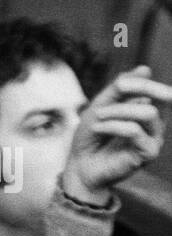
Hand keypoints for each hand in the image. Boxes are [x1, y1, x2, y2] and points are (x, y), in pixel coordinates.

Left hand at [60, 66, 171, 201]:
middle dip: (131, 94)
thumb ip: (120, 89)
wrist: (79, 167)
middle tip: (107, 101)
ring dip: (118, 112)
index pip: (154, 89)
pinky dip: (113, 126)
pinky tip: (97, 129)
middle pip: (156, 97)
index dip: (139, 82)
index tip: (120, 85)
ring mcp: (154, 138)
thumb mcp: (100, 107)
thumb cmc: (89, 138)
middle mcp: (154, 124)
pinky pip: (136, 130)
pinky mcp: (148, 153)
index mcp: (145, 111)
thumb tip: (145, 68)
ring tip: (96, 118)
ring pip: (148, 113)